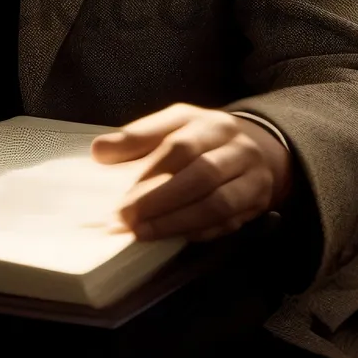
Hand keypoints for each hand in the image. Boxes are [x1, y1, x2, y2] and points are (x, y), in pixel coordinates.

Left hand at [92, 103, 291, 242]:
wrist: (258, 149)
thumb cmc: (201, 140)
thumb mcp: (169, 128)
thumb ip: (135, 139)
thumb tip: (99, 152)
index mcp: (202, 120)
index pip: (176, 141)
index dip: (146, 167)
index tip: (113, 183)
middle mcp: (231, 143)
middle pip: (198, 173)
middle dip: (159, 198)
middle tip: (126, 216)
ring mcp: (250, 172)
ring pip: (216, 202)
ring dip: (177, 220)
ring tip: (143, 231)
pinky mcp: (258, 200)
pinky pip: (229, 221)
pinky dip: (199, 231)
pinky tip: (172, 236)